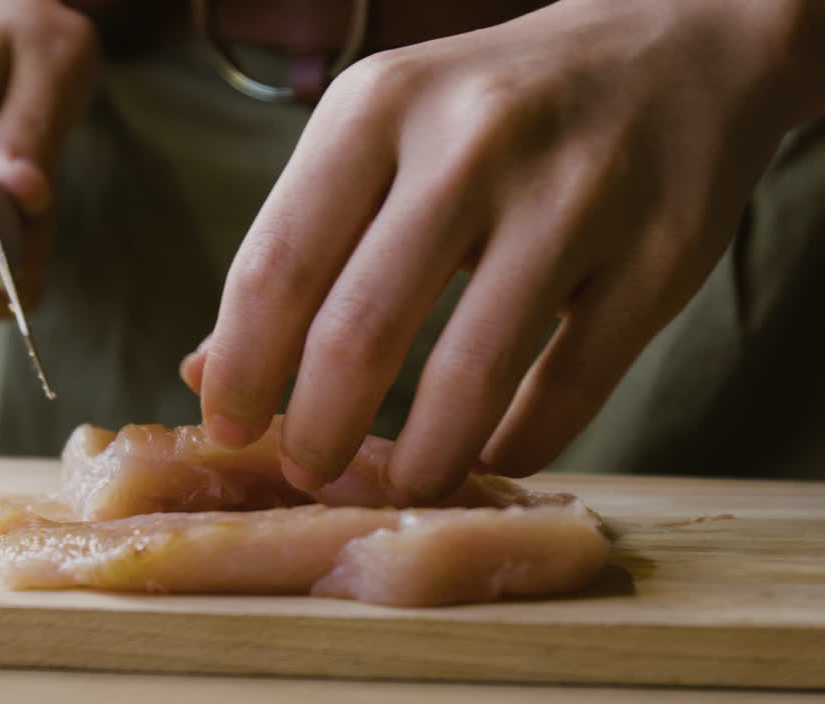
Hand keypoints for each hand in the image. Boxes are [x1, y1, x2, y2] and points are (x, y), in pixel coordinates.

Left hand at [187, 0, 822, 501]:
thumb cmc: (492, 109)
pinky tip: (487, 455)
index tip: (228, 429)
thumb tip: (206, 371)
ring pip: (470, 374)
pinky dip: (517, 445)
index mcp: (376, 107)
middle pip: (358, 331)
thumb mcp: (382, 136)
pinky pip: (570, 389)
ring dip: (419, 462)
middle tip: (306, 471)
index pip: (274, 266)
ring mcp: (574, 195)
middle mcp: (470, 141)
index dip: (241, 369)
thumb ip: (299, 245)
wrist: (672, 43)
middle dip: (316, 432)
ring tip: (399, 483)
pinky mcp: (660, 253)